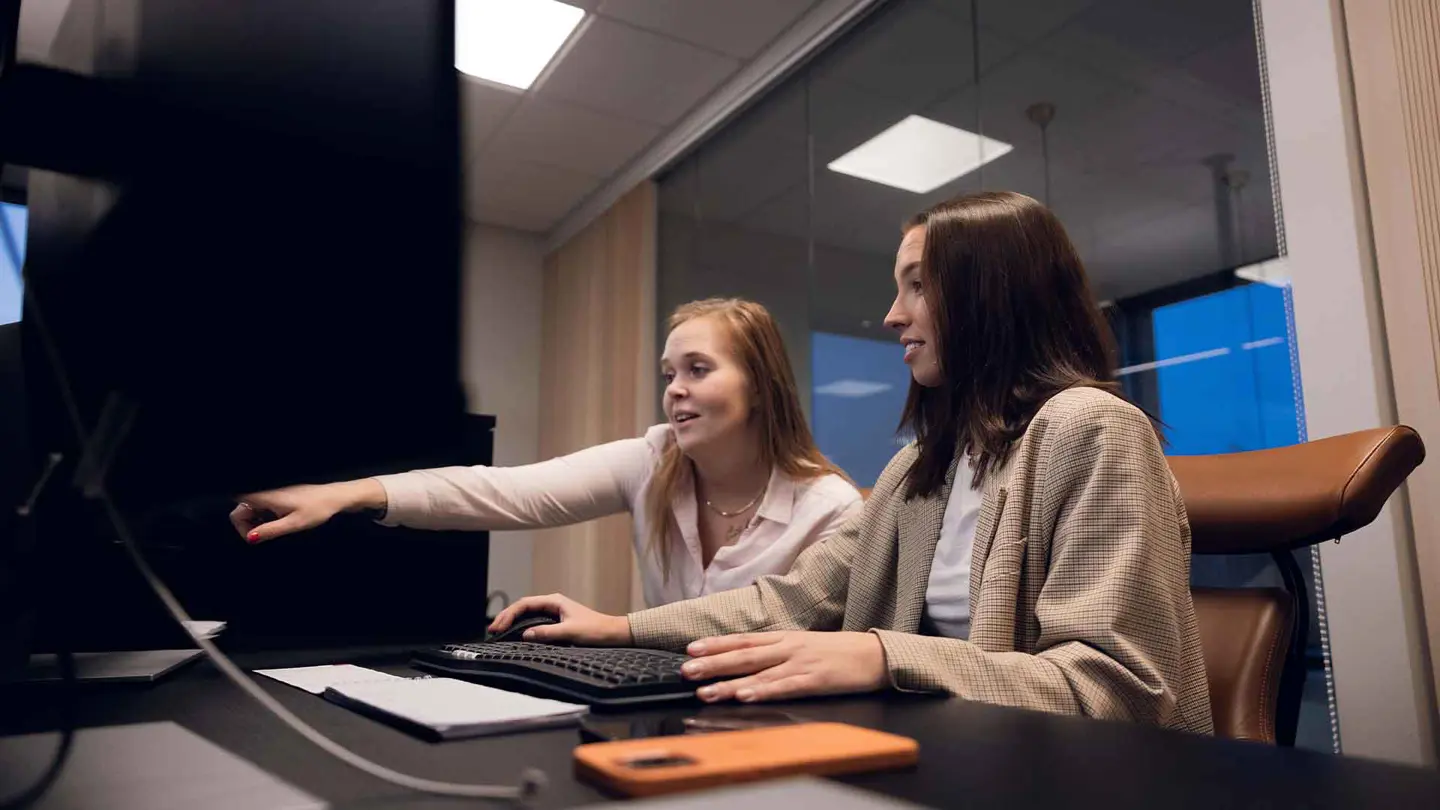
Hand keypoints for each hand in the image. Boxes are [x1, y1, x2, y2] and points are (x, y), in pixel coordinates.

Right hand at [230, 479, 383, 542]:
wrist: (334, 496)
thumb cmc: (317, 508)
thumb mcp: (294, 523)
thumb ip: (270, 530)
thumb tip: (250, 538)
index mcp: (267, 497)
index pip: (238, 510)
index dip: (240, 524)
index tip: (253, 536)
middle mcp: (267, 493)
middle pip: (243, 509)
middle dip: (248, 525)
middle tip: (264, 537)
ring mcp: (272, 493)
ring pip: (252, 508)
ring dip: (257, 522)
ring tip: (274, 530)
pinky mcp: (279, 495)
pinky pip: (263, 506)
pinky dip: (265, 516)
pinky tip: (279, 522)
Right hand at [488, 594, 631, 645]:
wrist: (613, 633)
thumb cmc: (595, 630)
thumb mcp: (570, 633)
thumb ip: (547, 633)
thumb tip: (525, 634)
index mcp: (554, 601)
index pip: (524, 604)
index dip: (508, 614)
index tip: (497, 627)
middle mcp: (553, 604)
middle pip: (523, 607)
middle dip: (506, 617)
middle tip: (492, 630)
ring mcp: (554, 612)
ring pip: (527, 614)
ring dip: (513, 621)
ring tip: (499, 631)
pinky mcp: (557, 622)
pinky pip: (534, 621)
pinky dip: (522, 626)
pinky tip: (515, 634)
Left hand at [679, 631, 886, 703]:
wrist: (875, 654)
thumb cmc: (839, 651)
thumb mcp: (805, 643)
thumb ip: (778, 650)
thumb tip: (749, 656)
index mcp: (785, 637)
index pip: (743, 639)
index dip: (716, 644)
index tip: (691, 649)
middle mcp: (788, 647)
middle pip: (744, 655)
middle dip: (713, 663)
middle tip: (687, 670)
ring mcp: (800, 663)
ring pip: (758, 673)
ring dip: (729, 682)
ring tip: (705, 691)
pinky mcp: (815, 680)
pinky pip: (784, 687)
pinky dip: (763, 691)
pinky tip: (746, 695)